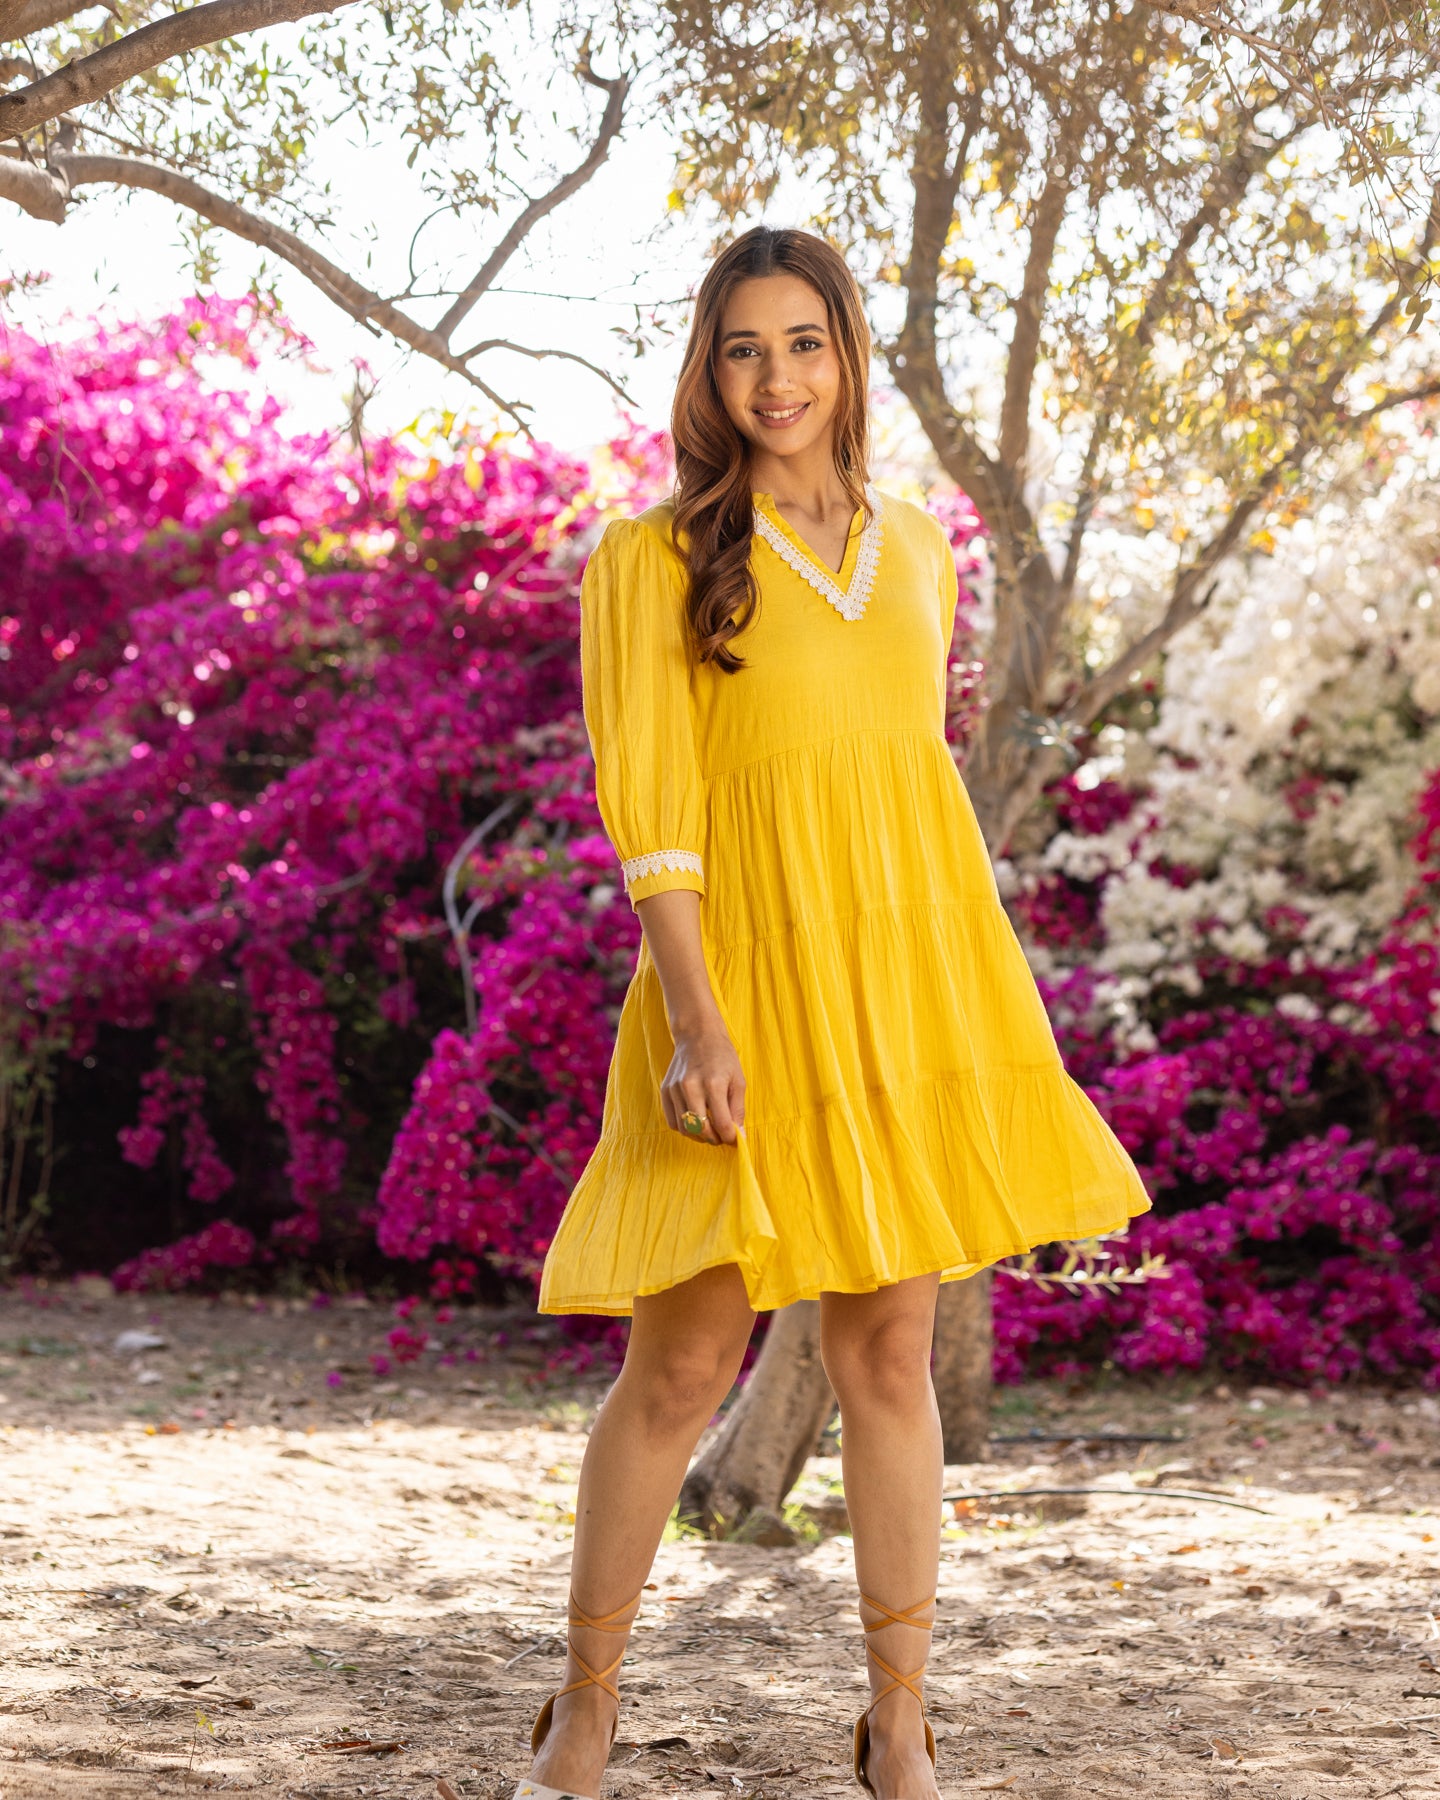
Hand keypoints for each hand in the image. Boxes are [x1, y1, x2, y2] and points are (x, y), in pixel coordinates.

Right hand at [661, 1022, 745, 1145]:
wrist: (697, 1035)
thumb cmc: (722, 1057)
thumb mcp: (738, 1080)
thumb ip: (738, 1110)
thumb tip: (739, 1136)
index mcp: (713, 1084)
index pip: (721, 1124)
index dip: (730, 1137)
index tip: (734, 1138)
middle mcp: (691, 1087)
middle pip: (701, 1130)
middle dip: (714, 1139)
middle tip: (721, 1136)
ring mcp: (675, 1089)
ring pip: (685, 1129)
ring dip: (699, 1135)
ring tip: (709, 1128)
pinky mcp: (665, 1090)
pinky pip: (672, 1121)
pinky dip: (685, 1127)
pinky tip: (695, 1120)